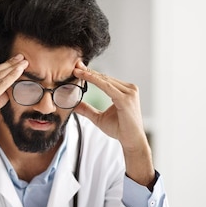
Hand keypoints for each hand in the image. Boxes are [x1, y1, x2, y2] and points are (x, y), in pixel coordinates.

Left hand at [72, 62, 154, 185]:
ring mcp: (129, 92)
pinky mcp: (126, 98)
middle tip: (75, 65)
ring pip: (105, 80)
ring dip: (90, 74)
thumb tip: (73, 106)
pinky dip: (95, 81)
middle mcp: (129, 89)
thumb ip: (87, 110)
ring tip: (77, 70)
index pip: (105, 80)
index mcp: (125, 91)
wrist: (131, 141)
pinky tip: (86, 77)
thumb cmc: (119, 129)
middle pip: (105, 77)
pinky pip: (107, 87)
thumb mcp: (99, 118)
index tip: (78, 69)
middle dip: (89, 71)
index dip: (91, 74)